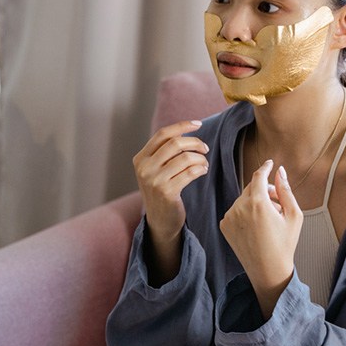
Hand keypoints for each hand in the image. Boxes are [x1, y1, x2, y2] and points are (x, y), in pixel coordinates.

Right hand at [133, 121, 209, 280]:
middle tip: (205, 149)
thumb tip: (187, 130)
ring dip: (200, 159)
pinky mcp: (167, 192)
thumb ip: (164, 152)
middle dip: (195, 143)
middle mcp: (144, 168)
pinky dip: (201, 169)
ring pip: (185, 158)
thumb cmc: (162, 190)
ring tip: (204, 164)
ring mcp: (154, 180)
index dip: (182, 126)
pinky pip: (191, 172)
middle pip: (175, 143)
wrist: (160, 221)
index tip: (198, 124)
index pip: (162, 134)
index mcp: (140, 159)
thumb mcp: (156, 170)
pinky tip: (203, 171)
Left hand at [220, 159, 302, 317]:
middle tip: (278, 202)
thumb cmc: (284, 244)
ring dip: (255, 202)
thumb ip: (285, 190)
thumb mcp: (294, 215)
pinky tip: (256, 226)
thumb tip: (280, 171)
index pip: (258, 175)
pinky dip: (245, 212)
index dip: (265, 167)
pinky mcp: (224, 226)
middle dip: (264, 190)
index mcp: (258, 203)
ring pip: (243, 199)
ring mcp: (229, 217)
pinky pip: (235, 210)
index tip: (270, 163)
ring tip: (269, 218)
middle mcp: (240, 208)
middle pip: (251, 187)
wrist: (268, 271)